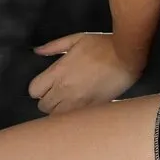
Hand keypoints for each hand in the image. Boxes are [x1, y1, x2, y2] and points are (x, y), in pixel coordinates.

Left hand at [28, 31, 142, 114]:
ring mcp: (77, 102)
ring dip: (58, 110)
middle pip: (43, 106)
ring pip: (55, 117)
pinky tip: (78, 106)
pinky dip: (72, 116)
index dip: (38, 87)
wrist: (125, 57)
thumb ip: (54, 46)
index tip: (47, 83)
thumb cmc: (101, 45)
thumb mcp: (77, 38)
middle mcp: (64, 90)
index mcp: (59, 72)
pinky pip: (72, 120)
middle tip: (58, 92)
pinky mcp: (90, 110)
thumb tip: (37, 51)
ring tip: (67, 101)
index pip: (34, 90)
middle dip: (48, 99)